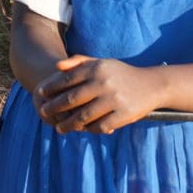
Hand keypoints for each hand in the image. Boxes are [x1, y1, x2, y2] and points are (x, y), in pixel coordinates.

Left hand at [33, 55, 166, 133]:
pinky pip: (100, 126)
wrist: (152, 85)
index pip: (67, 79)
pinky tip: (83, 130)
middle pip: (72, 99)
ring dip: (68, 124)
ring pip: (84, 116)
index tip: (40, 94)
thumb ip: (79, 62)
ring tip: (59, 128)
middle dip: (54, 107)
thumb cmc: (122, 74)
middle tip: (43, 112)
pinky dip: (90, 130)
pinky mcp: (123, 115)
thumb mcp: (102, 63)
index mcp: (97, 69)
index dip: (51, 87)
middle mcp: (104, 83)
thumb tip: (56, 66)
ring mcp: (114, 100)